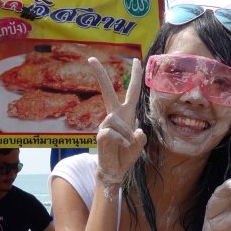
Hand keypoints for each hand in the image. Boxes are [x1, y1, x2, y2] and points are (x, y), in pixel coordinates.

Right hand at [88, 56, 146, 186]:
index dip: (135, 76)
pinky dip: (121, 139)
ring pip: (115, 120)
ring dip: (126, 133)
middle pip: (107, 91)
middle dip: (100, 75)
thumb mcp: (139, 145)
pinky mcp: (101, 135)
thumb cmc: (126, 155)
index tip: (135, 60)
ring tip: (128, 144)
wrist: (115, 171)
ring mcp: (106, 125)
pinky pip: (112, 132)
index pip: (131, 91)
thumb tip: (136, 131)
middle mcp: (114, 116)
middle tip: (90, 59)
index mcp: (126, 114)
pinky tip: (123, 146)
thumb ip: (141, 138)